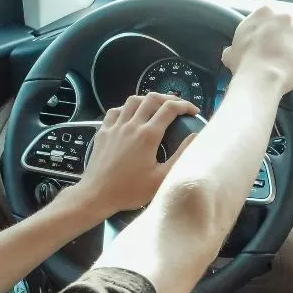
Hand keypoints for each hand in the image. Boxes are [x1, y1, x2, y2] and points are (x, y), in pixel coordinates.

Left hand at [72, 92, 196, 216]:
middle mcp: (132, 125)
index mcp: (148, 135)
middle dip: (168, 98)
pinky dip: (127, 108)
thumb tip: (195, 136)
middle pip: (152, 99)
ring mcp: (115, 126)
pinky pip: (115, 111)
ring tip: (156, 107)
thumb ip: (180, 155)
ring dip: (147, 99)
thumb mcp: (161, 178)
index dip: (185, 106)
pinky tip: (130, 115)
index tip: (193, 112)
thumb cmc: (130, 190)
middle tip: (178, 106)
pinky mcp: (103, 131)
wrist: (97, 194)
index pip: (170, 109)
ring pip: (133, 100)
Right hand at [222, 5, 292, 93]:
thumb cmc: (244, 63)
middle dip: (280, 37)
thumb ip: (234, 47)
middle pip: (284, 26)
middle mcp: (283, 18)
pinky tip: (290, 70)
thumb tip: (231, 53)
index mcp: (263, 13)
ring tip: (281, 64)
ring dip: (290, 49)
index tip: (262, 42)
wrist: (262, 77)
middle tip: (272, 53)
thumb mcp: (230, 53)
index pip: (267, 17)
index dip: (265, 31)